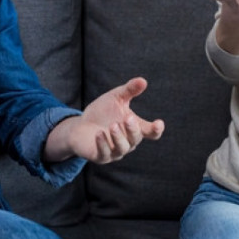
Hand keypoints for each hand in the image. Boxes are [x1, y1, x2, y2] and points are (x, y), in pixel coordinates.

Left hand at [44, 77, 163, 163]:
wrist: (80, 126)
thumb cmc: (102, 112)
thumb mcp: (116, 98)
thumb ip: (129, 90)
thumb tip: (143, 81)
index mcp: (135, 128)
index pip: (151, 133)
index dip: (156, 130)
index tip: (158, 123)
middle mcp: (128, 142)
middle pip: (136, 138)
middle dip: (133, 129)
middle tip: (128, 118)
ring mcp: (115, 151)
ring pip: (122, 147)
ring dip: (118, 137)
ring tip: (113, 126)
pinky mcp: (101, 157)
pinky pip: (105, 153)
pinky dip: (103, 144)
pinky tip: (99, 133)